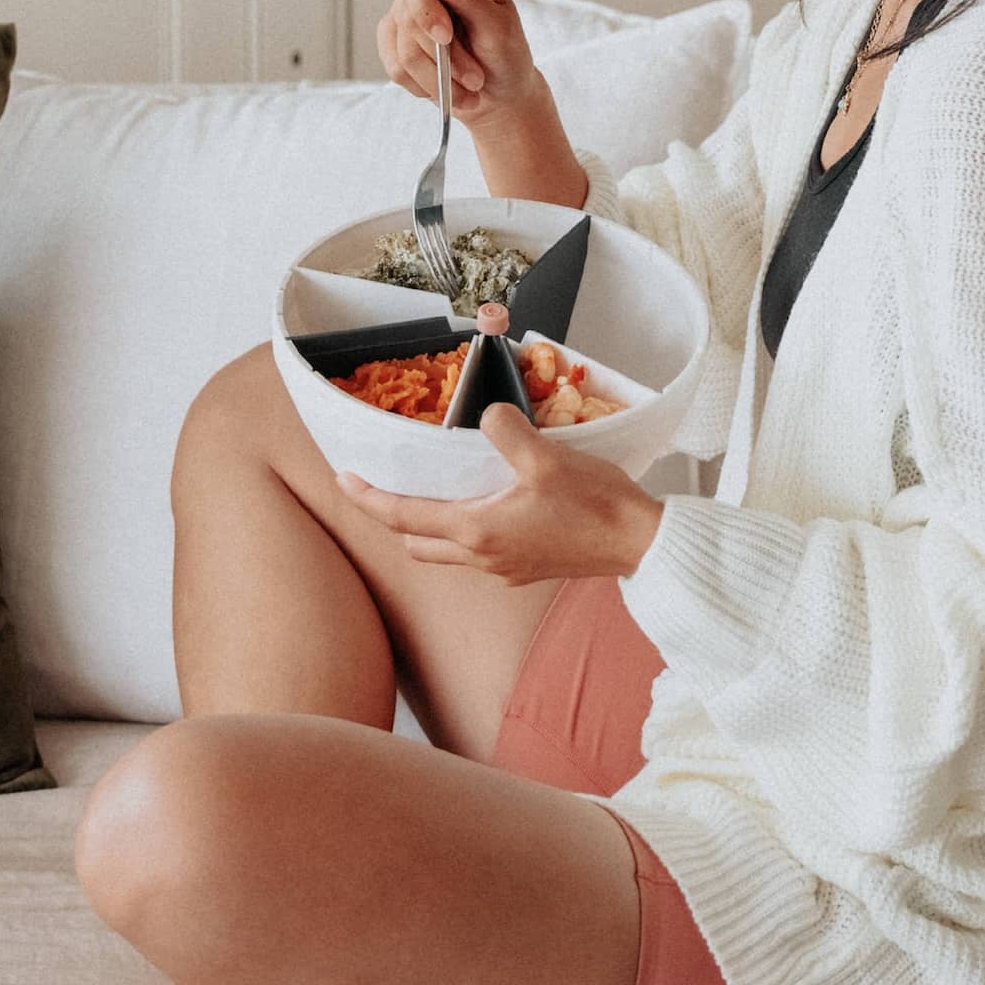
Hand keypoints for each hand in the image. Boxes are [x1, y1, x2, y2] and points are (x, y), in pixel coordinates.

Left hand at [334, 402, 662, 584]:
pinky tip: (479, 505)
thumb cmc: (595, 504)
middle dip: (391, 518)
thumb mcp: (547, 457)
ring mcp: (505, 569)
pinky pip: (476, 553)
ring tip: (423, 492)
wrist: (640, 543)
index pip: (404, 517)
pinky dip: (460, 531)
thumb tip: (486, 415)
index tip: (344, 480)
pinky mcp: (526, 568)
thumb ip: (506, 432)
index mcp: (478, 530)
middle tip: (376, 487)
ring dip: (425, 527)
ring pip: (445, 552)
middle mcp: (484, 557)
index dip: (369, 499)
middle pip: (417, 543)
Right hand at [377, 0, 541, 129]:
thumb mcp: (499, 27)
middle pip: (409, 18)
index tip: (445, 37)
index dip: (423, 5)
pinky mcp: (396, 44)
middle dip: (445, 58)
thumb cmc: (506, 55)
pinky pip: (397, 69)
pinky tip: (446, 87)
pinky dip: (426, 86)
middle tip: (475, 79)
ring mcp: (407, 15)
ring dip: (440, 79)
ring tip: (468, 90)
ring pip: (404, 52)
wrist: (500, 93)